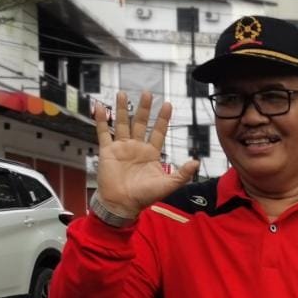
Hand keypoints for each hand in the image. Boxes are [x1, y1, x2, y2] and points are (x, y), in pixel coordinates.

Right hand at [93, 91, 197, 218]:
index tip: (168, 104)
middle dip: (145, 109)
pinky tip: (101, 107)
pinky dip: (102, 120)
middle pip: (141, 123)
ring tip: (123, 93)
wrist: (123, 204)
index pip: (158, 132)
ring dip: (123, 109)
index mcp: (151, 153)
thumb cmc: (144, 196)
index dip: (163, 119)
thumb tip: (196, 162)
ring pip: (122, 124)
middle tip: (148, 93)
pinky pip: (104, 132)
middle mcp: (137, 148)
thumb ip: (182, 173)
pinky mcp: (107, 151)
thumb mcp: (168, 185)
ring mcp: (122, 148)